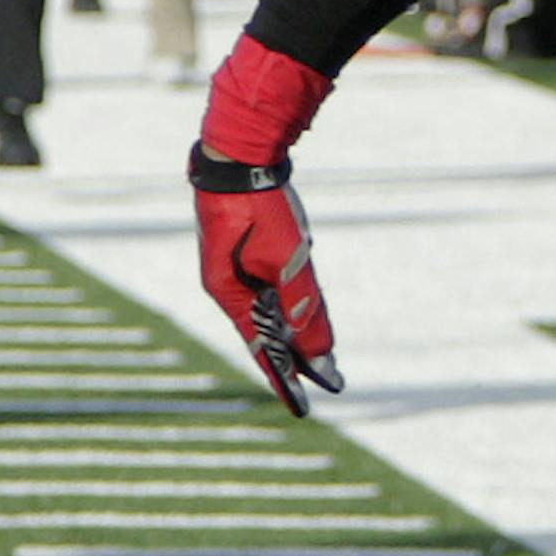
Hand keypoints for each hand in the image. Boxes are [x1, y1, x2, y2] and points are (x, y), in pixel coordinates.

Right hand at [191, 33, 338, 413]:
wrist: (242, 147)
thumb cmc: (259, 205)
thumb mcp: (287, 261)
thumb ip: (304, 307)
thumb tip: (321, 354)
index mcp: (227, 293)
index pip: (261, 348)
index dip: (285, 378)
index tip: (305, 408)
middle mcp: (226, 284)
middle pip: (267, 330)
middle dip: (297, 357)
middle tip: (330, 380)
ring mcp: (234, 266)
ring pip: (271, 307)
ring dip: (296, 329)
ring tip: (323, 355)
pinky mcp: (246, 247)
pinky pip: (271, 285)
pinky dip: (291, 301)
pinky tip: (304, 310)